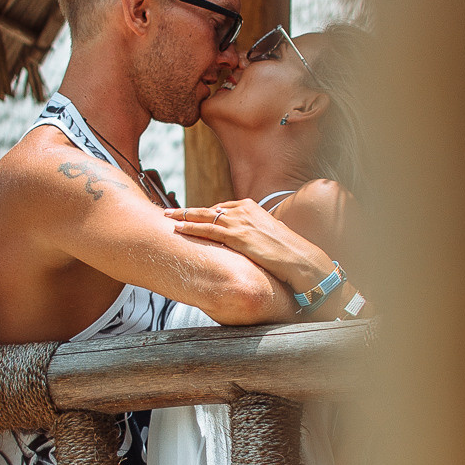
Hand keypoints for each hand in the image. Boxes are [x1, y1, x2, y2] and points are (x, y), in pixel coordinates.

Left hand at [172, 199, 333, 295]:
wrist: (297, 257)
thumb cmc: (286, 250)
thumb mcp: (268, 234)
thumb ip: (252, 233)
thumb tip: (245, 241)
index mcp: (250, 206)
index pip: (221, 207)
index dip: (204, 213)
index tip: (192, 216)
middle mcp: (242, 210)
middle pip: (208, 208)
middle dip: (188, 211)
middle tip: (170, 212)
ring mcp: (238, 221)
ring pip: (203, 216)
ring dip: (182, 216)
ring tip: (166, 217)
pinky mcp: (236, 235)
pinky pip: (207, 229)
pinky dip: (190, 227)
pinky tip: (178, 228)